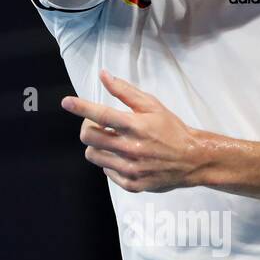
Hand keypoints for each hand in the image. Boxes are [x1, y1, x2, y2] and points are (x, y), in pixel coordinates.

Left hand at [61, 69, 205, 192]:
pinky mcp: (133, 184)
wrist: (193, 159)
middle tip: (98, 125)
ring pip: (93, 156)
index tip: (66, 102)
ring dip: (97, 146)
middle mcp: (131, 148)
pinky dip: (110, 163)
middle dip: (88, 127)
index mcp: (136, 126)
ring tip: (111, 142)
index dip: (81, 107)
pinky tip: (123, 157)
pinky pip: (106, 172)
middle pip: (89, 137)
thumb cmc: (171, 129)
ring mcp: (131, 169)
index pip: (102, 114)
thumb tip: (103, 75)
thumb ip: (125, 91)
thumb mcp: (152, 105)